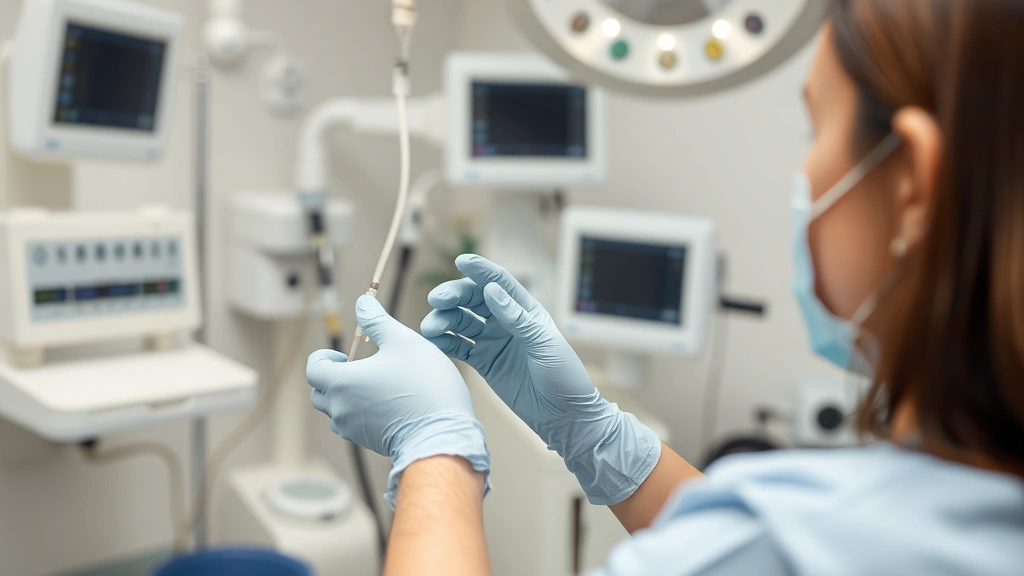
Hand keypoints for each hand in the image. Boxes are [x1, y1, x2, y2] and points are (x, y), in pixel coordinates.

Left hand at [307, 295, 489, 507]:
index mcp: (341, 382)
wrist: (442, 435)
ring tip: (378, 386)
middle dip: (334, 377)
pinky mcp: (368, 443)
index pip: (312, 368)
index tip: (347, 355)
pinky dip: (362, 412)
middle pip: (320, 391)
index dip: (325, 356)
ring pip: (336, 411)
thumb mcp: (403, 341)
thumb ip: (378, 321)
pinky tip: (390, 404)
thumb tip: (362, 303)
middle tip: (362, 369)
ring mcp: (353, 430)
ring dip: (348, 396)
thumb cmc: (424, 385)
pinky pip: (354, 425)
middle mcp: (340, 409)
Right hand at [420, 255, 659, 504]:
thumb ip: (516, 318)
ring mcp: (493, 341)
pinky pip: (459, 346)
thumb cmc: (564, 377)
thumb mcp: (544, 344)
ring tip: (431, 327)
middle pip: (473, 299)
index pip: (499, 282)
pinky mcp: (484, 362)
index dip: (480, 270)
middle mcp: (506, 321)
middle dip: (453, 296)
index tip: (461, 261)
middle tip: (437, 300)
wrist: (564, 415)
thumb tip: (491, 290)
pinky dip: (444, 341)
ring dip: (444, 319)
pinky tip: (433, 341)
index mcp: (525, 310)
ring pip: (461, 321)